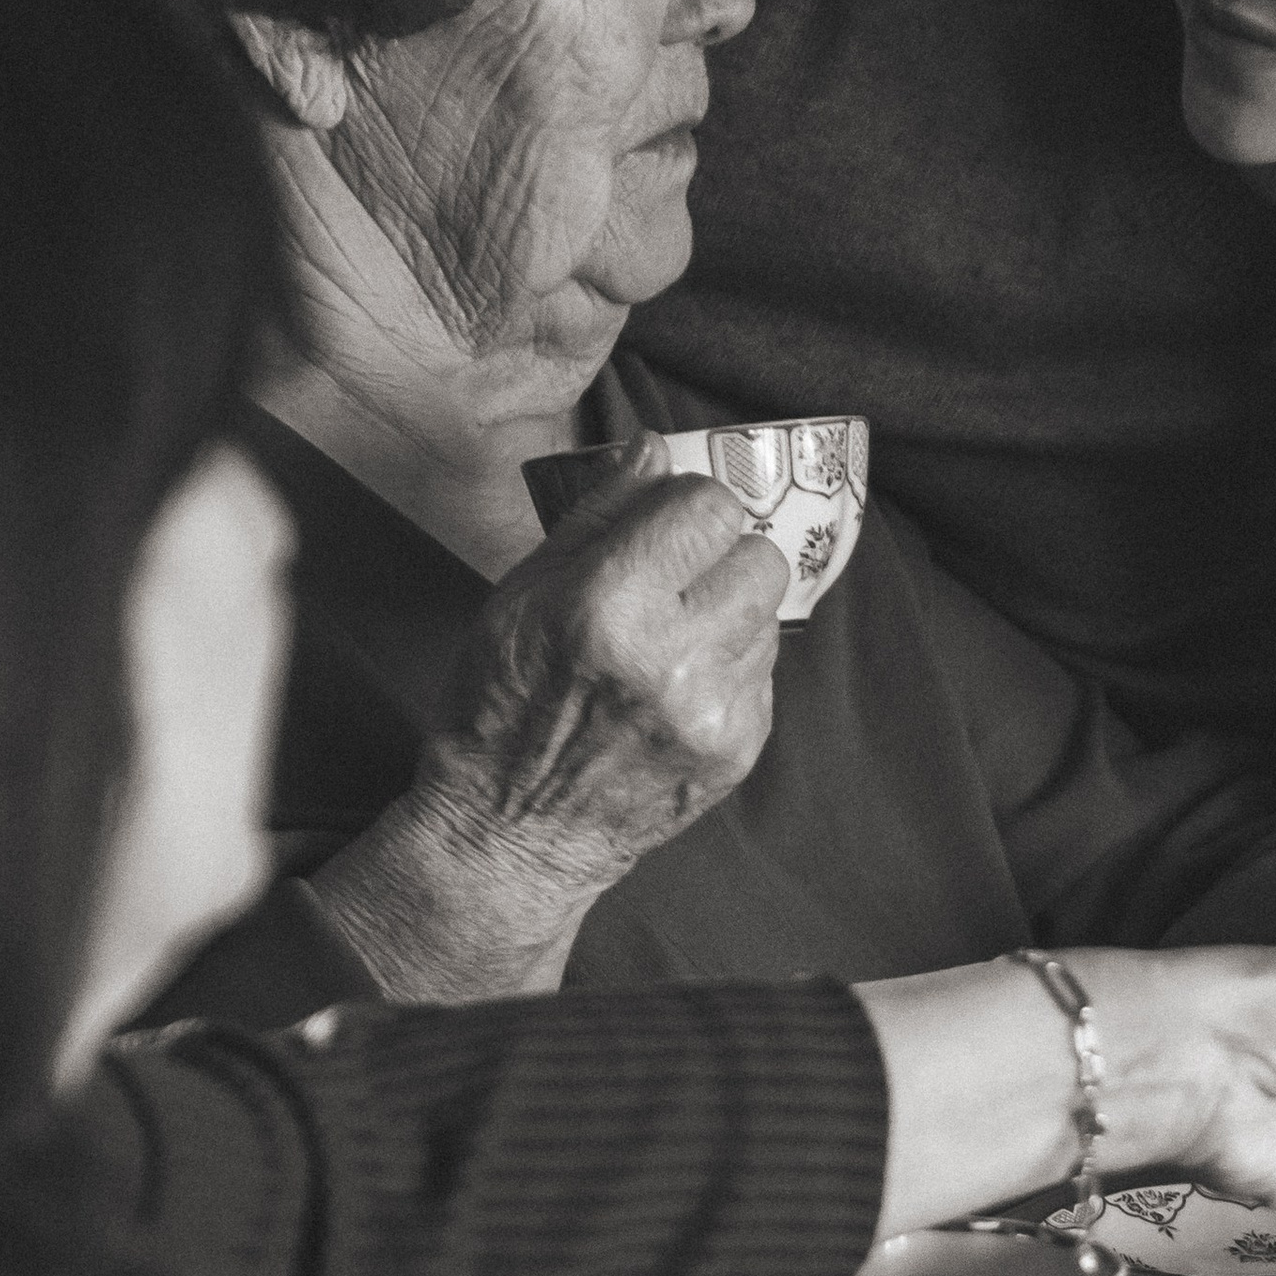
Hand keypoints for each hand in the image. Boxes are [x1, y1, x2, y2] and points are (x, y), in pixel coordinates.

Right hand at [312, 438, 783, 996]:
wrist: (514, 829)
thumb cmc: (504, 700)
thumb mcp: (524, 592)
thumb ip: (600, 513)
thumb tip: (655, 447)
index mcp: (607, 605)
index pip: (710, 506)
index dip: (688, 507)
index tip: (666, 524)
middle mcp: (670, 659)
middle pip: (761, 556)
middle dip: (722, 556)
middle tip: (678, 579)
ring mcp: (712, 713)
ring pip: (771, 613)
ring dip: (731, 610)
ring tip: (674, 635)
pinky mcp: (738, 751)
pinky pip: (765, 672)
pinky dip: (731, 666)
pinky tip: (679, 684)